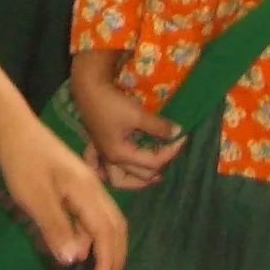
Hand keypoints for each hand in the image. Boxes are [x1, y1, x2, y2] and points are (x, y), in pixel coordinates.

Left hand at [0, 117, 127, 269]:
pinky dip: (92, 236)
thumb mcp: (35, 198)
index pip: (106, 233)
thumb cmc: (23, 163)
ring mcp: (87, 187)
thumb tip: (74, 261)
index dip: (107, 262)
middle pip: (116, 229)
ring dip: (106, 249)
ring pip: (107, 222)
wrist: (14, 129)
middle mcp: (95, 190)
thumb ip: (55, 228)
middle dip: (115, 259)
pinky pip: (93, 216)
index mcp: (88, 193)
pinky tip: (80, 248)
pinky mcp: (77, 186)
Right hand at [69, 63, 184, 190]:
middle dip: (157, 167)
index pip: (152, 162)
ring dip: (134, 181)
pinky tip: (113, 172)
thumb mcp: (137, 114)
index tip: (182, 138)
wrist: (88, 89)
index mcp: (120, 154)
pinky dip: (107, 173)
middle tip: (169, 153)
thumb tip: (178, 132)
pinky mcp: (98, 147)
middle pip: (138, 175)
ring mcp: (102, 154)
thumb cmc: (111, 103)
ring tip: (151, 176)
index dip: (170, 151)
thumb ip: (158, 126)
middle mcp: (110, 159)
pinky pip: (100, 168)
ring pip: (117, 180)